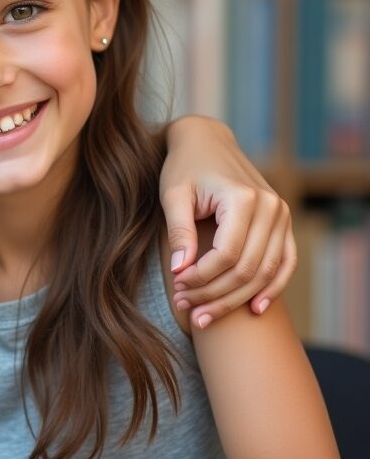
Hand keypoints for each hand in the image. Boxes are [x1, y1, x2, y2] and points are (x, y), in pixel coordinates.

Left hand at [159, 116, 296, 327]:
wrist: (206, 143)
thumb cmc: (184, 168)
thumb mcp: (173, 195)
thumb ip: (179, 232)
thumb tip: (181, 271)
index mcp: (243, 198)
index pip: (226, 254)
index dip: (202, 278)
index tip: (178, 289)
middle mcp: (270, 207)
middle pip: (247, 268)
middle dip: (215, 295)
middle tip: (188, 309)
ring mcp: (281, 215)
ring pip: (266, 272)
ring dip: (237, 299)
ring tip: (206, 315)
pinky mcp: (283, 223)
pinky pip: (285, 262)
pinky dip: (272, 288)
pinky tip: (253, 309)